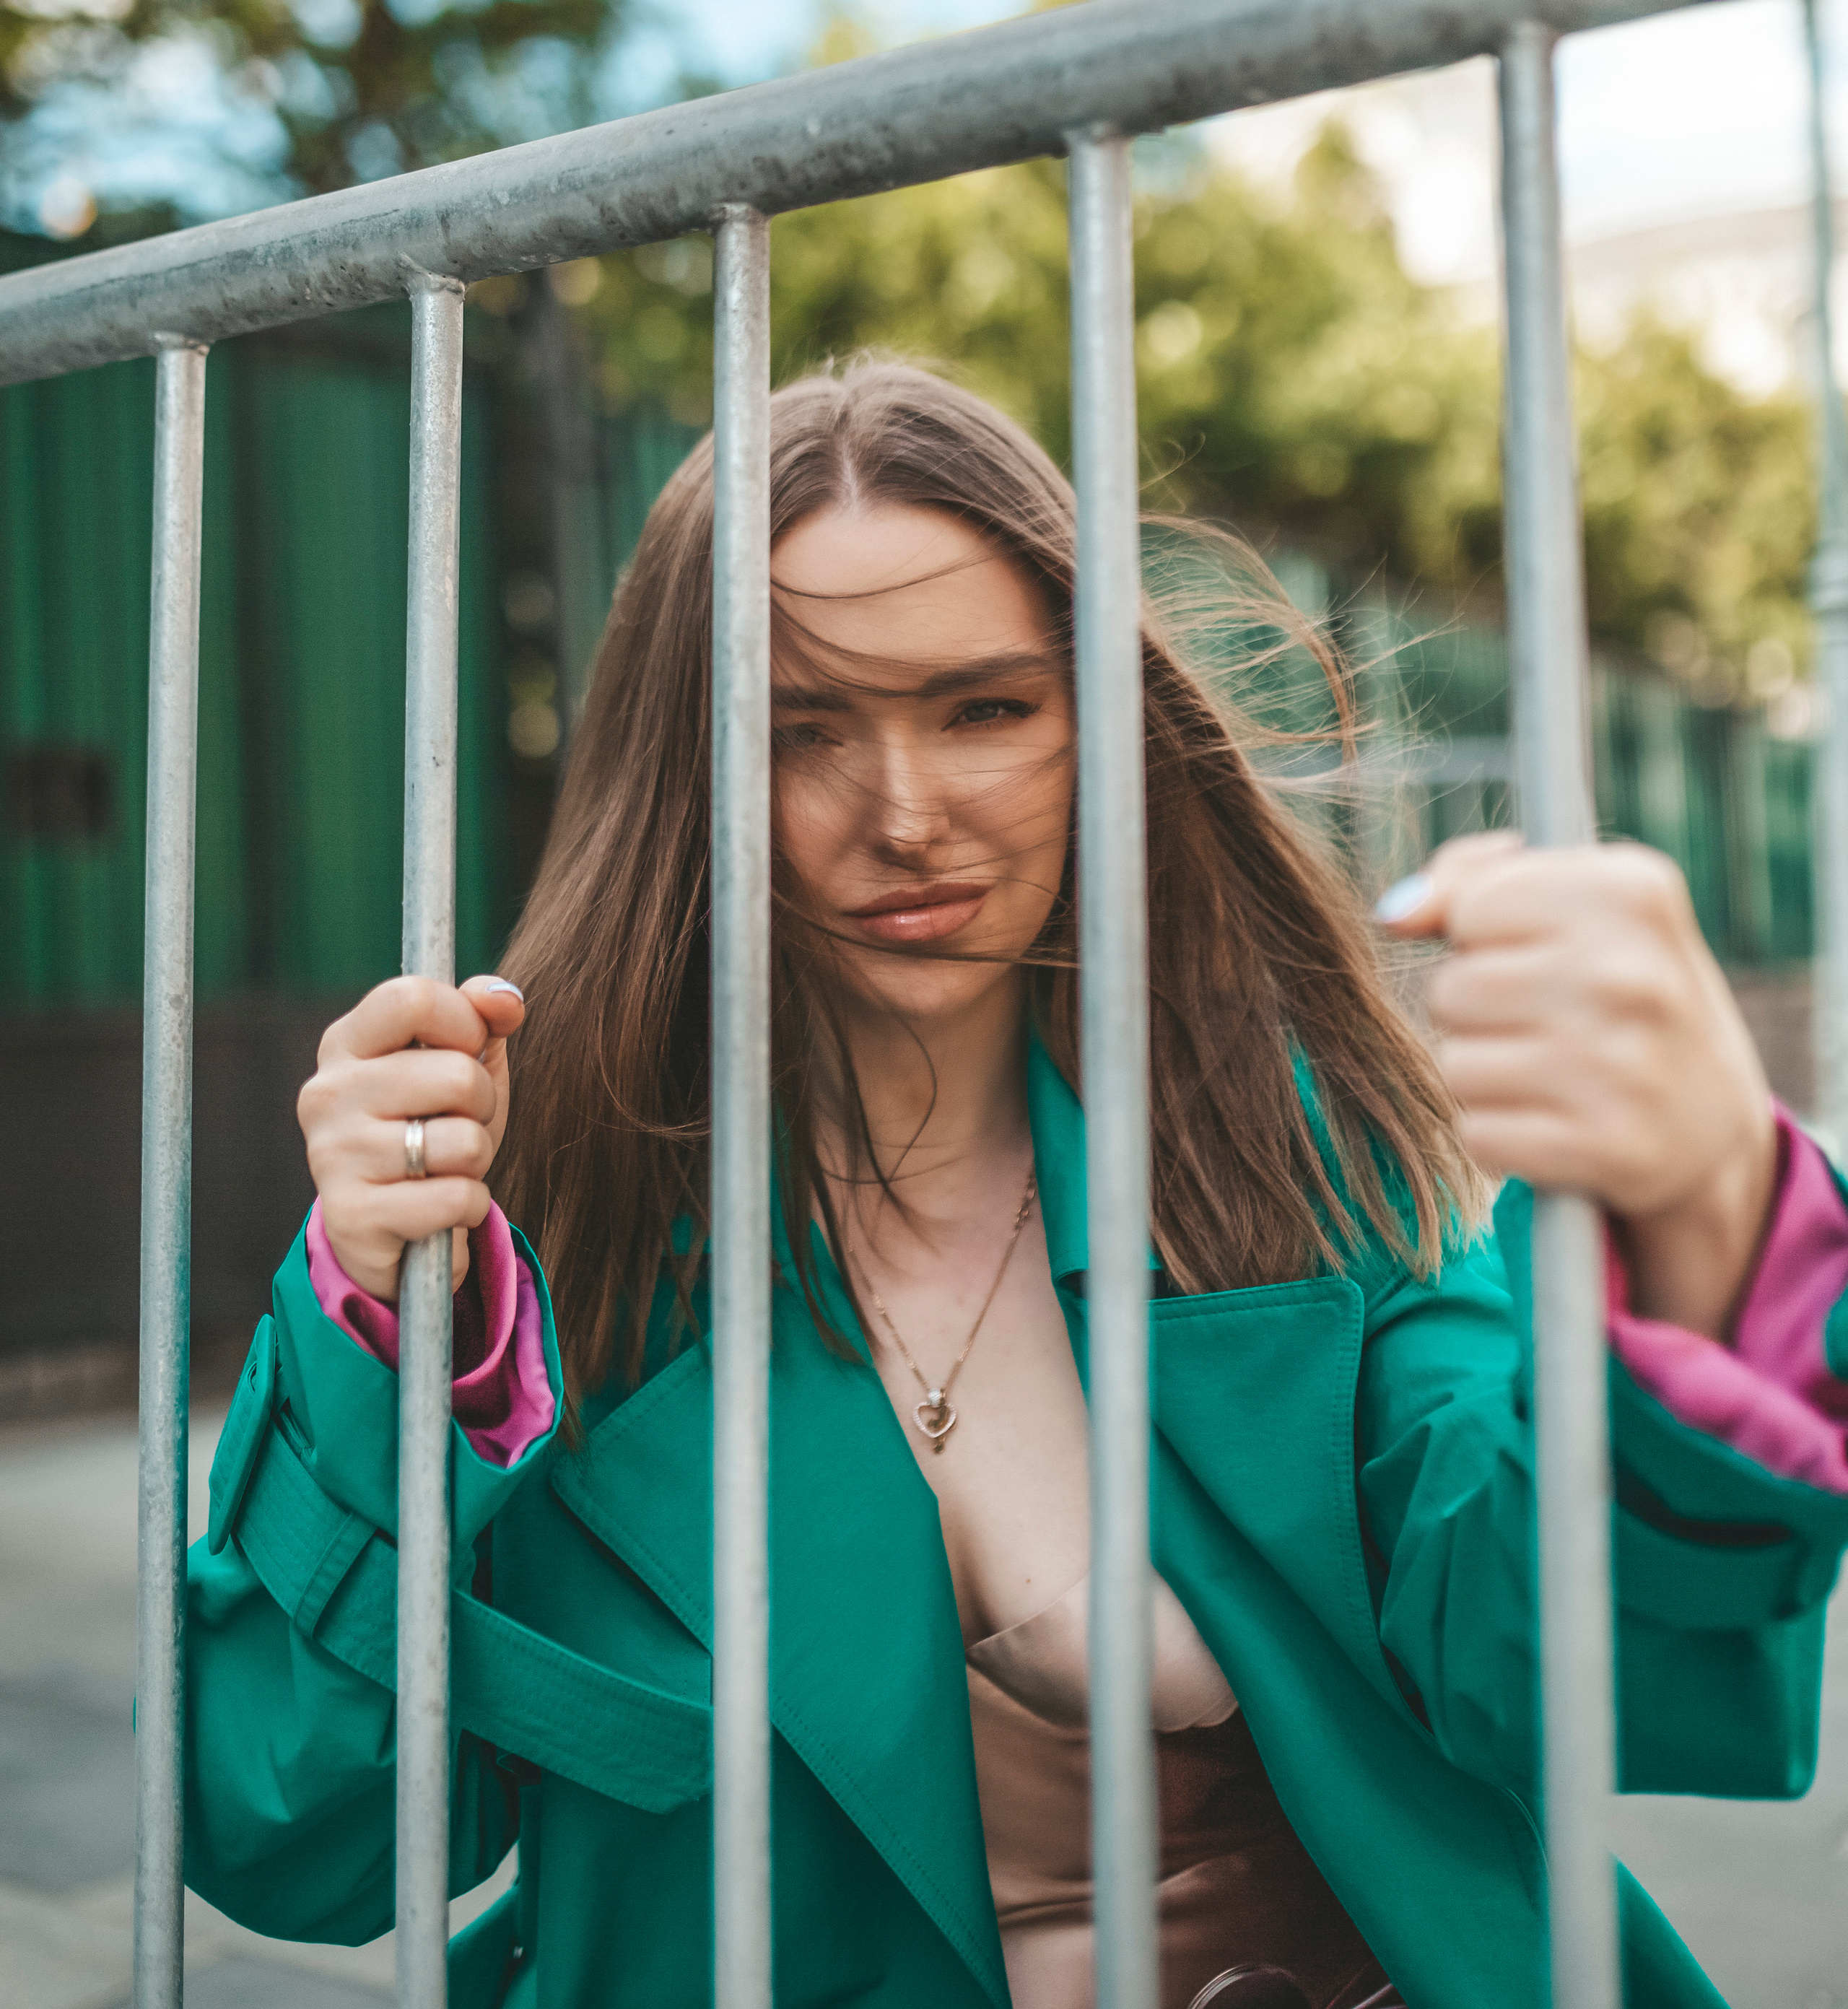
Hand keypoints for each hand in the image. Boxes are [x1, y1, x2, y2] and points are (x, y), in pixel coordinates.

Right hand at [296, 974, 526, 1303]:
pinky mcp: (351, 1217)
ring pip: (464, 1142)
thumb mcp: (461, 1063)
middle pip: (457, 1075)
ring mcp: (332, 1155)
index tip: (468, 1049)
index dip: (465, 1023)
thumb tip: (504, 998)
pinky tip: (441, 1208)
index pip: (414, 998)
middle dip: (482, 1103)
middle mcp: (327, 1093)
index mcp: (347, 1042)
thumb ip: (483, 1018)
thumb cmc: (433, 1127)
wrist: (395, 1226)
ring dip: (477, 1159)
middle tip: (457, 1123)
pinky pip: (456, 1199)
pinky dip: (470, 1206)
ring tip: (445, 1165)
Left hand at [1377, 832, 1776, 1339]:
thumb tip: (1395, 913)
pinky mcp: (1608, 1149)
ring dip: (1484, 1076)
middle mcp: (1632, 975)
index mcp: (1632, 892)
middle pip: (1453, 990)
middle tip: (1547, 1025)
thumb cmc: (1618, 994)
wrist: (1710, 1123)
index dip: (1487, 938)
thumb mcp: (1576, 908)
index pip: (1474, 907)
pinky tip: (1553, 1122)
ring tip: (1550, 1074)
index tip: (1542, 956)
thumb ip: (1472, 882)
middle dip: (1479, 1011)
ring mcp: (1624, 1066)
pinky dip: (1499, 1135)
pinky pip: (1478, 1134)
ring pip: (1456, 1067)